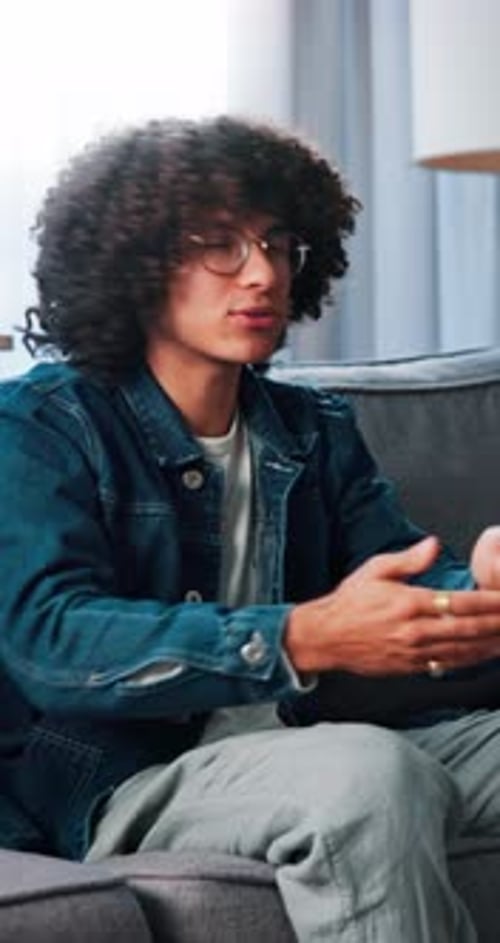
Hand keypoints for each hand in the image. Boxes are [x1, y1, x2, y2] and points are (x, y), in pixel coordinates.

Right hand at [285, 536, 499, 675]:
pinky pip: (448, 665)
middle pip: (467, 629)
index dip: (489, 602)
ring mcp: (413, 651)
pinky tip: (484, 654)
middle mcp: (414, 629)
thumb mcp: (375, 569)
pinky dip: (470, 660)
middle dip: (496, 624)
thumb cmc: (350, 602)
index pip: (460, 603)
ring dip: (489, 644)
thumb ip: (408, 559)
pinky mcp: (410, 667)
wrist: (326, 636)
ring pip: (462, 650)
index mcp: (409, 602)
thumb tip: (433, 544)